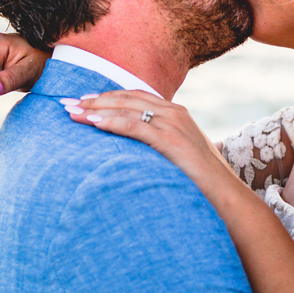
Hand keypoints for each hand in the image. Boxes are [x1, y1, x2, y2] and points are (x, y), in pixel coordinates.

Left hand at [64, 91, 237, 193]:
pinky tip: (93, 123)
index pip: (134, 96)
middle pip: (126, 98)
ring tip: (72, 112)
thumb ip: (161, 146)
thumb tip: (137, 153)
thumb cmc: (202, 182)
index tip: (83, 101)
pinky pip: (134, 126)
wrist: (226, 196)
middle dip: (94, 100)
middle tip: (67, 104)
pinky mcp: (170, 139)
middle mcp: (174, 112)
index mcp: (176, 113)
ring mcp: (173, 123)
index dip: (107, 97)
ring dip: (96, 109)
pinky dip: (111, 122)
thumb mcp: (180, 156)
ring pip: (127, 108)